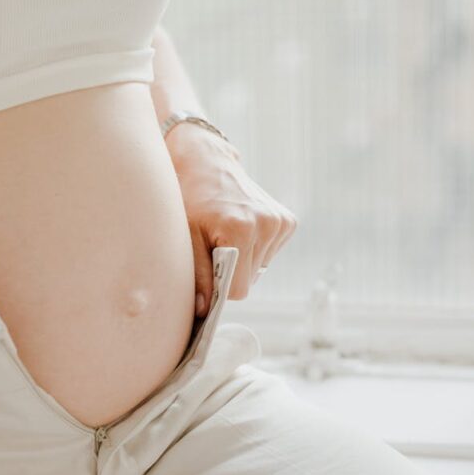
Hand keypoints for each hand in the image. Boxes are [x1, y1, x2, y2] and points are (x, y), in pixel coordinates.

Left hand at [167, 125, 297, 316]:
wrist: (206, 164)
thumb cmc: (189, 200)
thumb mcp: (185, 237)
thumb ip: (197, 275)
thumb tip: (204, 310)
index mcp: (241, 229)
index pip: (238, 289)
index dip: (219, 287)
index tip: (207, 273)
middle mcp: (267, 224)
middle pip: (249, 280)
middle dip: (229, 273)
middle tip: (212, 247)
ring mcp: (280, 221)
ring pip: (259, 269)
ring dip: (241, 261)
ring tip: (225, 235)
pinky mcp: (287, 221)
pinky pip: (268, 254)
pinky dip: (253, 249)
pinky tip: (240, 230)